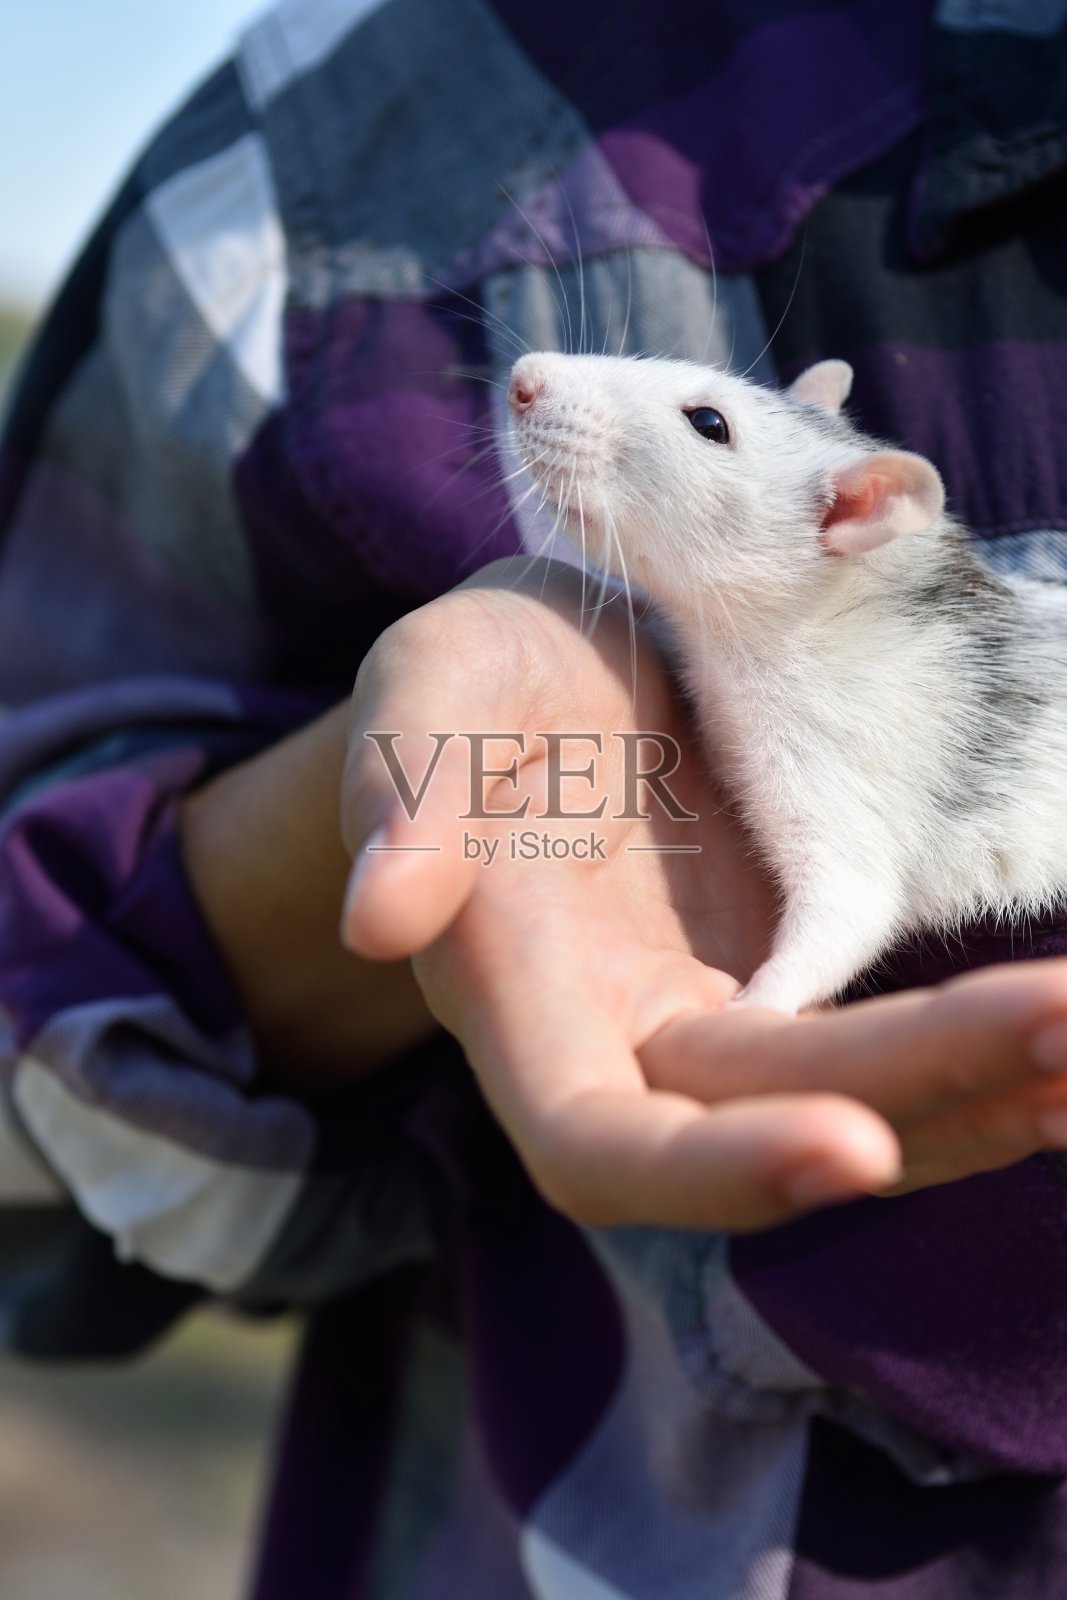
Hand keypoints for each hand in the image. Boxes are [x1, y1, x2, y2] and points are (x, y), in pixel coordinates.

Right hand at [341, 559, 1066, 1230]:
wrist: (546, 678)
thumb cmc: (468, 686)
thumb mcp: (425, 696)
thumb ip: (402, 795)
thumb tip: (385, 919)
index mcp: (519, 1002)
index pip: (600, 1147)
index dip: (716, 1170)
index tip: (855, 1146)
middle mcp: (623, 1042)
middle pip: (765, 1129)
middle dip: (915, 1096)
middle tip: (1063, 1031)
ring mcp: (716, 1016)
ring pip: (849, 1102)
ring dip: (976, 1093)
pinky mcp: (791, 973)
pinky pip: (884, 1043)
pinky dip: (977, 1051)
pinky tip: (1066, 1033)